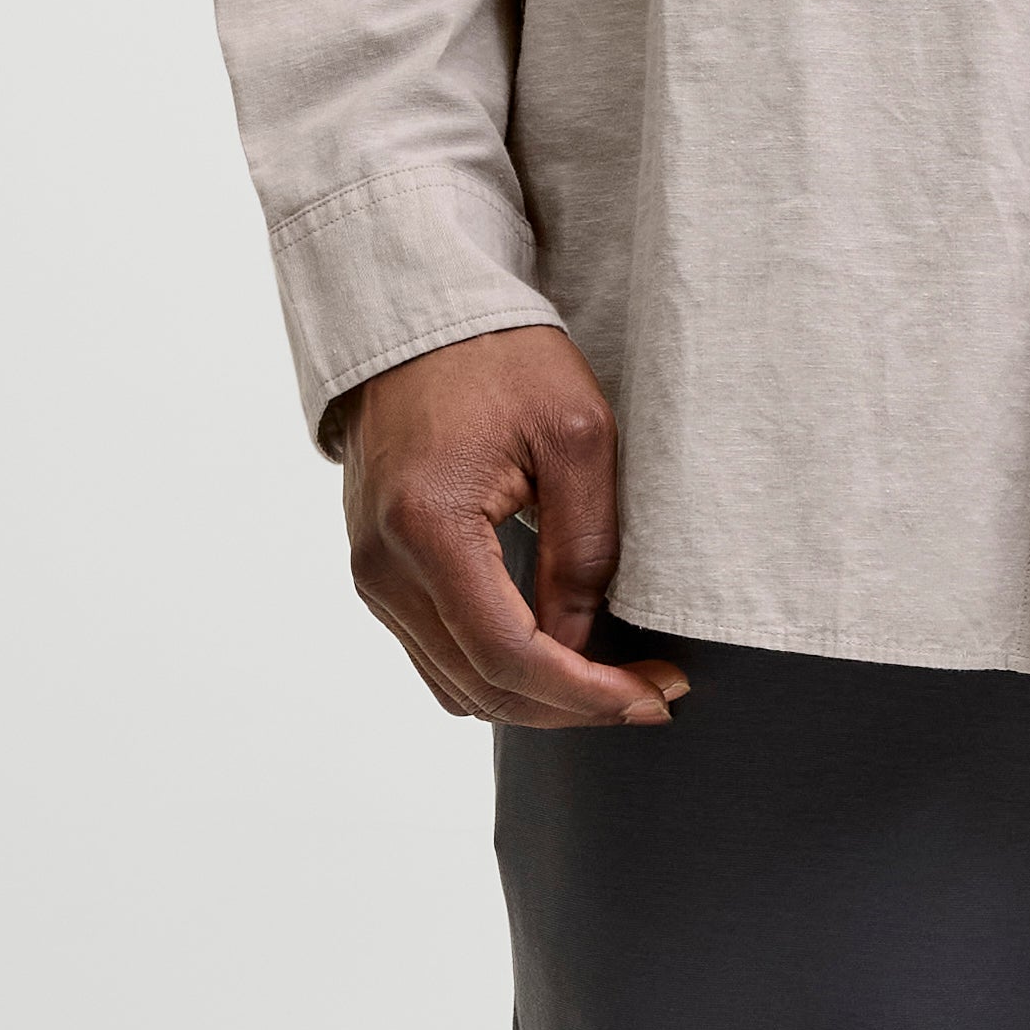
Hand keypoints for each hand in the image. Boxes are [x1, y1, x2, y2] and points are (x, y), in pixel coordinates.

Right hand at [335, 324, 688, 729]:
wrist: (415, 321)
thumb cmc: (497, 359)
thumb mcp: (576, 438)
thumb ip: (585, 550)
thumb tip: (585, 646)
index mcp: (429, 528)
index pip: (510, 656)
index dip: (588, 694)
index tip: (655, 696)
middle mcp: (384, 567)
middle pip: (482, 688)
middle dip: (573, 708)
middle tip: (651, 694)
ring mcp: (374, 577)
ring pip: (457, 687)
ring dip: (537, 699)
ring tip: (613, 680)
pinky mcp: (379, 575)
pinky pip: (438, 656)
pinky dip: (500, 672)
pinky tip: (559, 653)